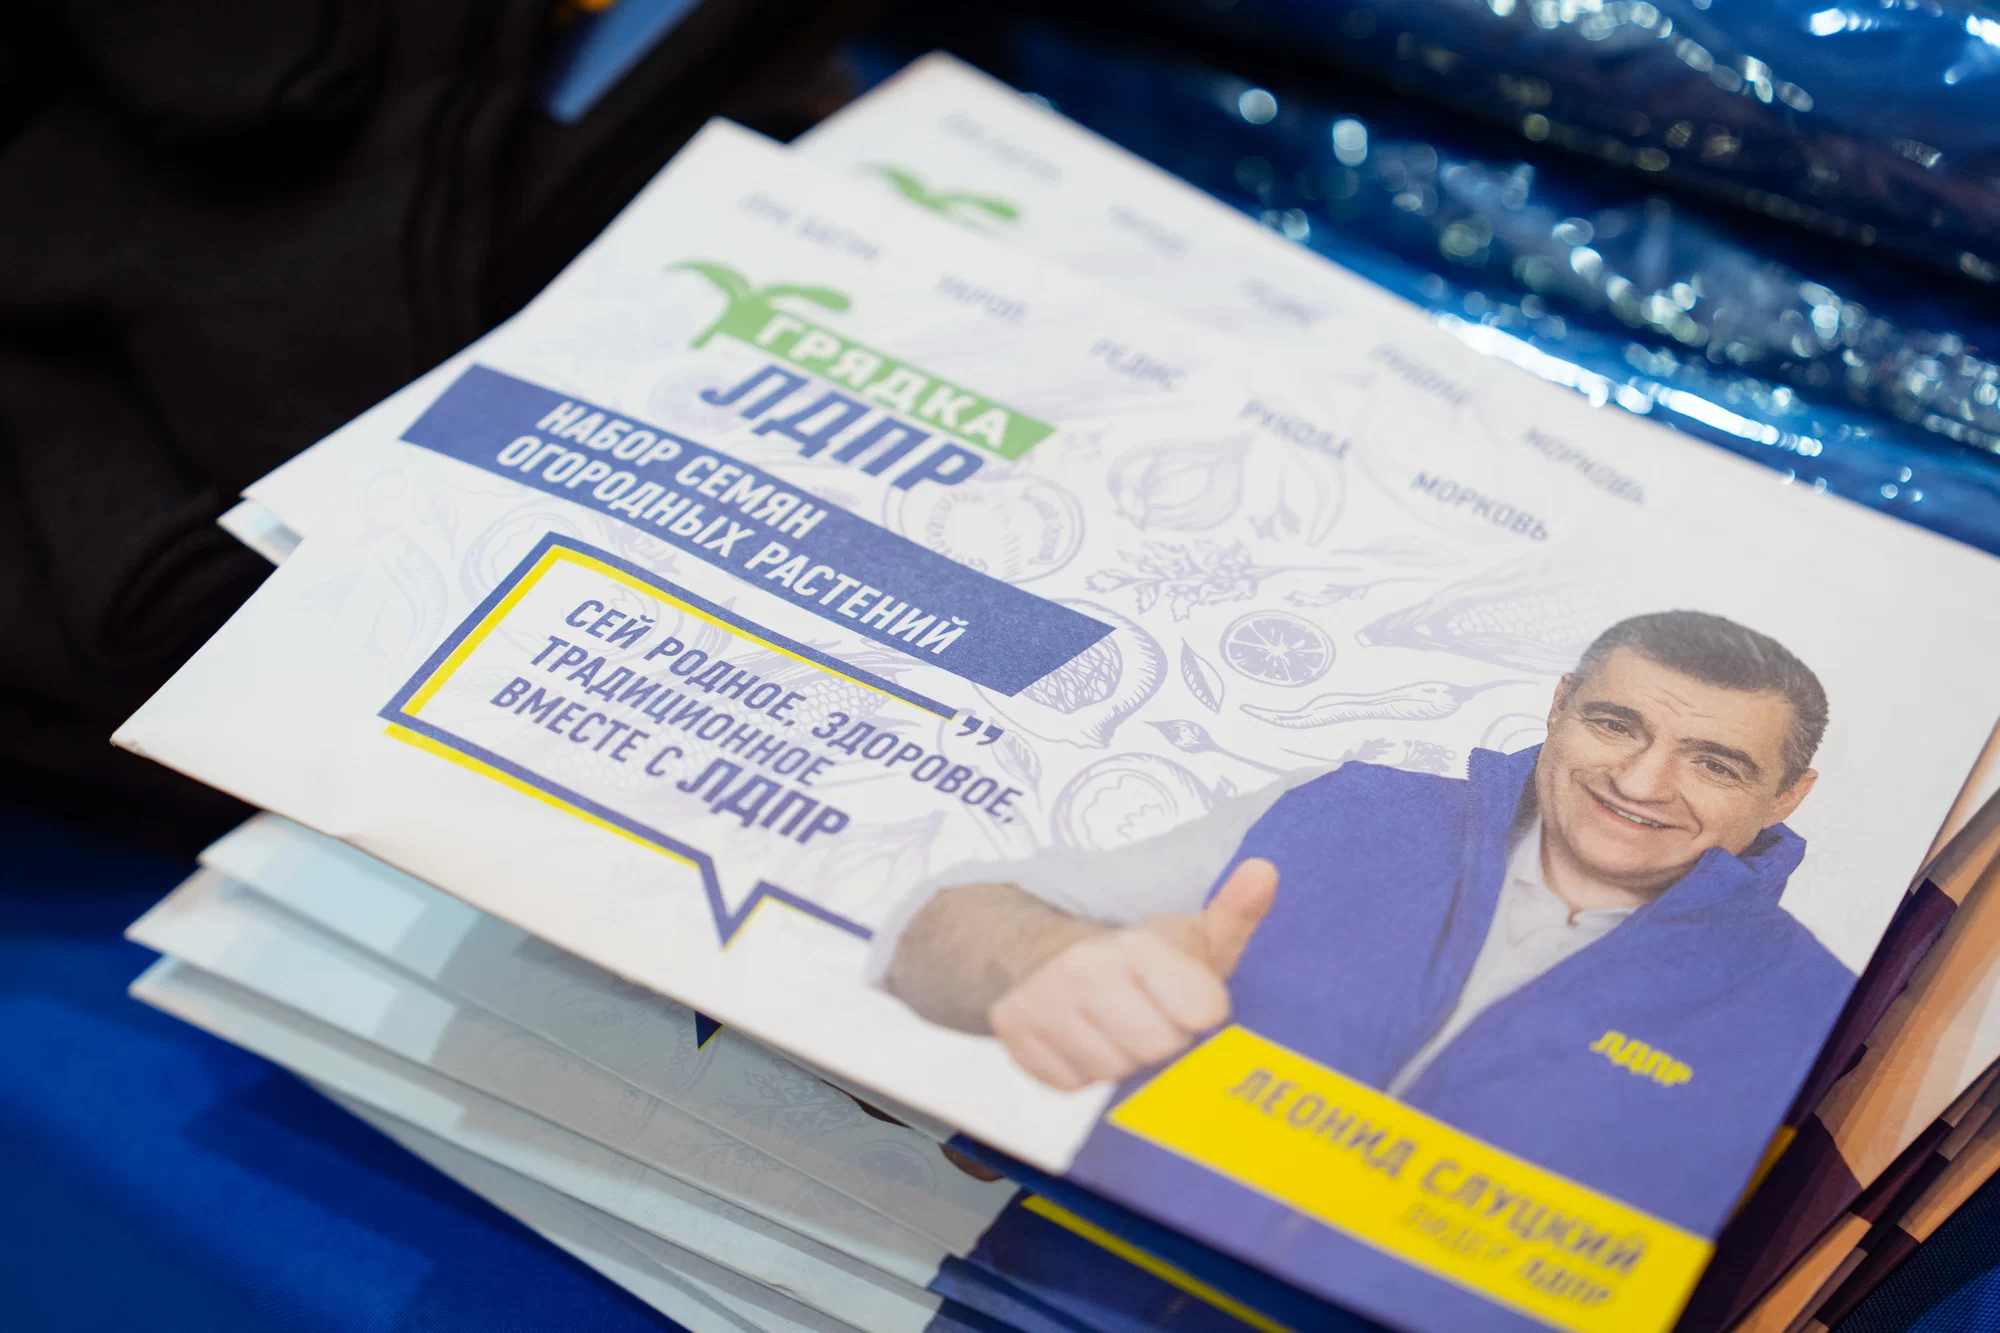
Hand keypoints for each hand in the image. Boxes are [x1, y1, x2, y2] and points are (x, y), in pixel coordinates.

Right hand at [986, 858, 1278, 1090]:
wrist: (1042, 948)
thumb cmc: (1136, 955)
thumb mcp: (1189, 933)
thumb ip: (1232, 911)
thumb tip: (1265, 872)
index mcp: (1137, 945)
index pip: (1201, 1013)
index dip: (1203, 1014)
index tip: (1193, 1001)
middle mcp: (1085, 970)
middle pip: (1157, 1049)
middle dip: (1163, 1040)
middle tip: (1154, 1016)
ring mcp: (1043, 1002)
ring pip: (1111, 1070)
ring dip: (1122, 1058)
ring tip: (1119, 1026)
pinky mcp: (1013, 1031)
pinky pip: (1069, 1081)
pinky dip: (1081, 1068)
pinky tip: (1085, 1038)